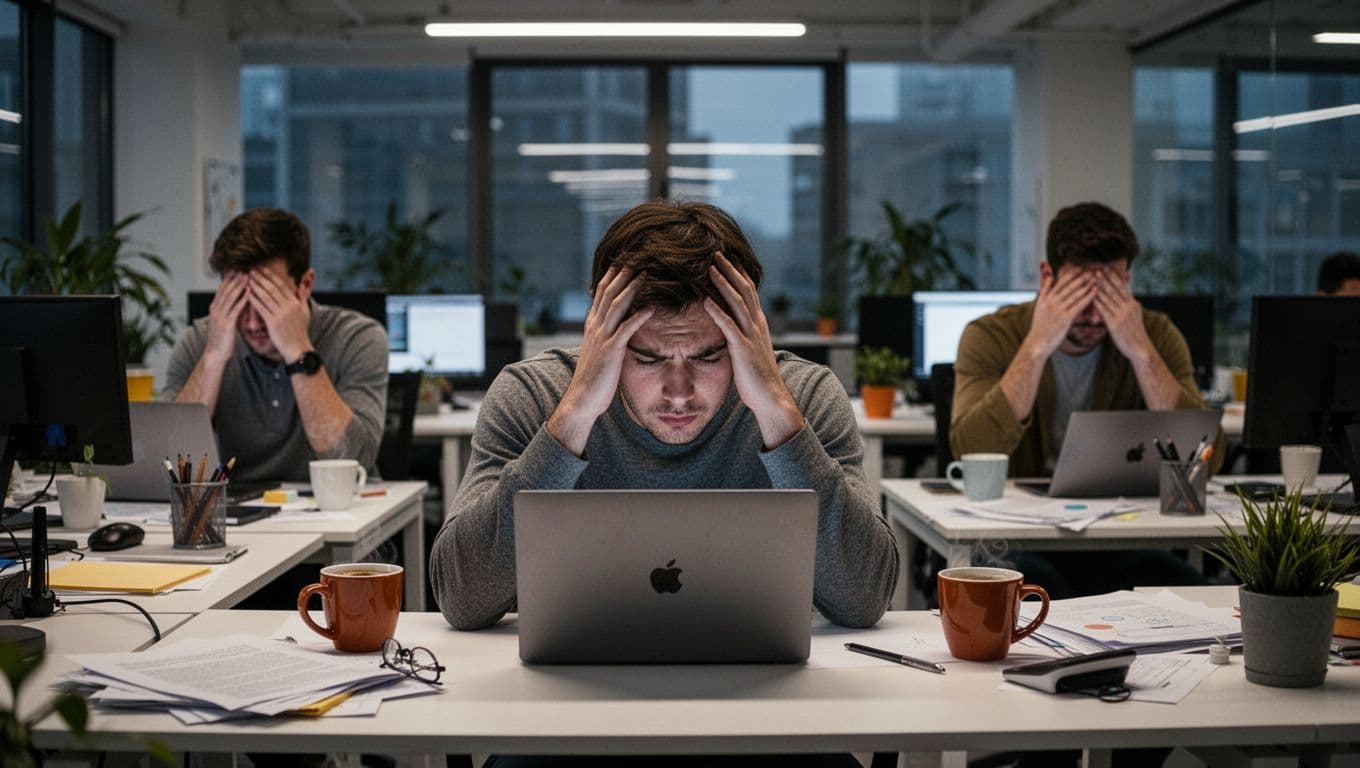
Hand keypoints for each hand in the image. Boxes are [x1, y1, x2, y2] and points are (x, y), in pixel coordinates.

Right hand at [204, 272, 248, 360]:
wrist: (215, 354)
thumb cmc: (222, 339)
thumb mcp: (225, 321)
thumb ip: (230, 311)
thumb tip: (239, 302)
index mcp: (214, 308)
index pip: (222, 289)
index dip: (229, 278)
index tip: (237, 268)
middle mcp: (215, 310)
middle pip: (225, 289)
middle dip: (234, 278)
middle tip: (243, 267)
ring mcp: (220, 316)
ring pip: (230, 297)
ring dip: (239, 285)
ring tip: (247, 276)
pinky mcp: (227, 324)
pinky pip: (236, 309)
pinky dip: (242, 299)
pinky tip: (249, 293)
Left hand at [247, 268, 311, 360]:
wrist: (297, 348)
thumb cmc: (300, 330)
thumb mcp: (305, 311)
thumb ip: (303, 295)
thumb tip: (305, 281)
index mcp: (296, 302)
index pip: (281, 285)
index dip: (270, 275)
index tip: (261, 268)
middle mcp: (289, 307)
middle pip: (272, 288)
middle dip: (260, 278)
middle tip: (250, 270)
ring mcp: (281, 315)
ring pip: (265, 297)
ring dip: (255, 286)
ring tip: (246, 279)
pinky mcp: (273, 323)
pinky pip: (261, 308)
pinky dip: (254, 300)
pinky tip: (247, 294)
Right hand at [547, 267, 653, 454]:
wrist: (582, 398)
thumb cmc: (594, 377)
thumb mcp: (598, 350)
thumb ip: (607, 335)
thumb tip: (618, 325)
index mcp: (592, 325)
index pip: (601, 293)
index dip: (612, 275)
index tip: (624, 261)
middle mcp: (595, 327)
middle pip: (609, 293)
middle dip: (623, 274)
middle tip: (637, 257)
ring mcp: (602, 337)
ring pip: (617, 305)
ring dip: (632, 288)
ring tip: (646, 274)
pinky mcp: (611, 351)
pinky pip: (626, 329)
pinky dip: (639, 317)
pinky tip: (651, 308)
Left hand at [704, 252, 803, 447]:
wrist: (771, 396)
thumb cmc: (758, 376)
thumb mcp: (751, 350)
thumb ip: (743, 335)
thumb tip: (731, 327)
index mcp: (759, 324)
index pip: (749, 292)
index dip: (738, 274)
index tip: (726, 259)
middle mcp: (757, 325)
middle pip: (744, 290)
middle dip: (730, 270)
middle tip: (716, 253)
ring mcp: (751, 336)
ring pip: (737, 302)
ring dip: (723, 284)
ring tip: (710, 269)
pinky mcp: (743, 349)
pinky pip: (729, 326)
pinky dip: (717, 312)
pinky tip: (706, 302)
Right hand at [1025, 266, 1096, 359]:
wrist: (1037, 342)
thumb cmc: (1040, 326)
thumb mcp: (1039, 306)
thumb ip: (1045, 290)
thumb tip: (1049, 277)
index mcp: (1044, 298)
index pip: (1059, 282)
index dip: (1071, 274)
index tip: (1080, 268)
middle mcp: (1051, 302)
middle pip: (1068, 286)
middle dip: (1081, 277)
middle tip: (1091, 270)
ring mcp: (1058, 310)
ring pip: (1075, 294)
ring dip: (1087, 284)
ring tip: (1096, 277)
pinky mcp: (1065, 318)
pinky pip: (1079, 305)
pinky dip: (1088, 296)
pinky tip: (1095, 291)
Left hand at [1091, 269, 1153, 362]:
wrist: (1140, 349)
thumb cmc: (1135, 334)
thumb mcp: (1136, 317)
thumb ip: (1131, 307)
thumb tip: (1133, 298)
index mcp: (1133, 304)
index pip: (1123, 287)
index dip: (1115, 277)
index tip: (1107, 267)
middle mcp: (1129, 307)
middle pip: (1115, 289)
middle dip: (1106, 277)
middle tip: (1097, 267)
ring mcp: (1122, 315)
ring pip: (1108, 297)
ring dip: (1099, 286)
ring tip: (1091, 277)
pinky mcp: (1115, 324)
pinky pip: (1103, 310)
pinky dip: (1096, 301)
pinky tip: (1089, 295)